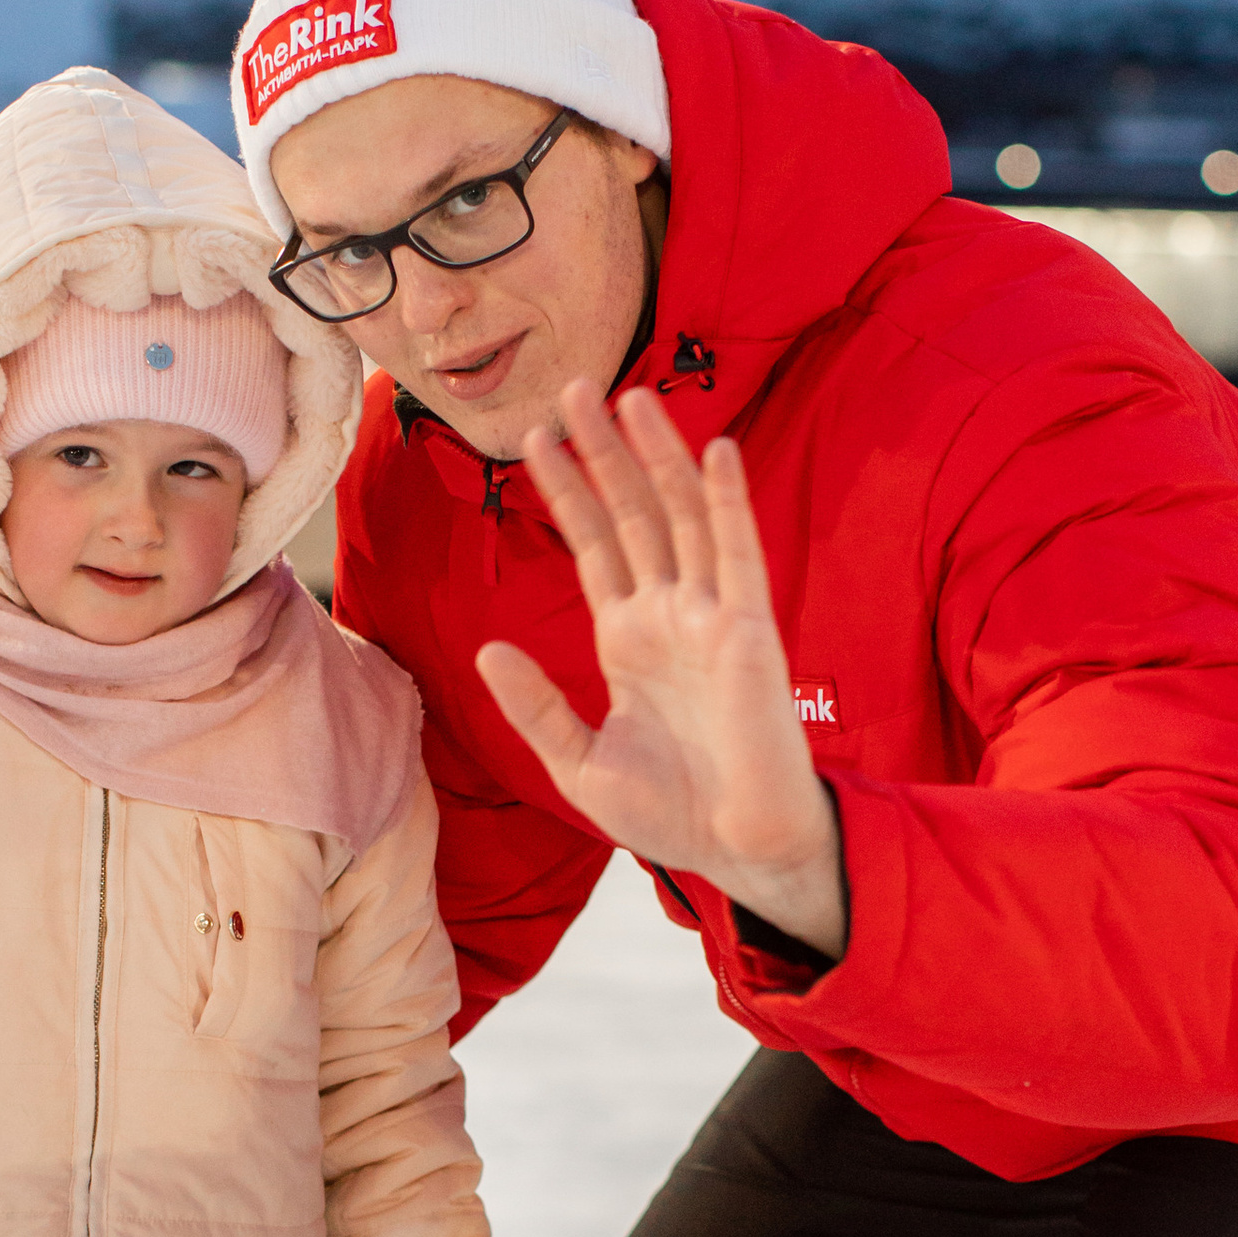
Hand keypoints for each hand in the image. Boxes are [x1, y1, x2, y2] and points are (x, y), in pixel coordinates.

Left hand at [474, 381, 844, 957]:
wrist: (736, 849)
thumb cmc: (669, 814)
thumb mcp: (578, 762)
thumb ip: (536, 706)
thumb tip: (489, 649)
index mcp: (628, 639)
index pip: (593, 546)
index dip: (566, 492)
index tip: (534, 439)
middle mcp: (668, 614)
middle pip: (632, 513)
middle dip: (603, 452)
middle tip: (571, 387)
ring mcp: (710, 616)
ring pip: (680, 517)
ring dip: (655, 457)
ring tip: (628, 395)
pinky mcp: (748, 631)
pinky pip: (738, 554)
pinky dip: (726, 502)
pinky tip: (712, 450)